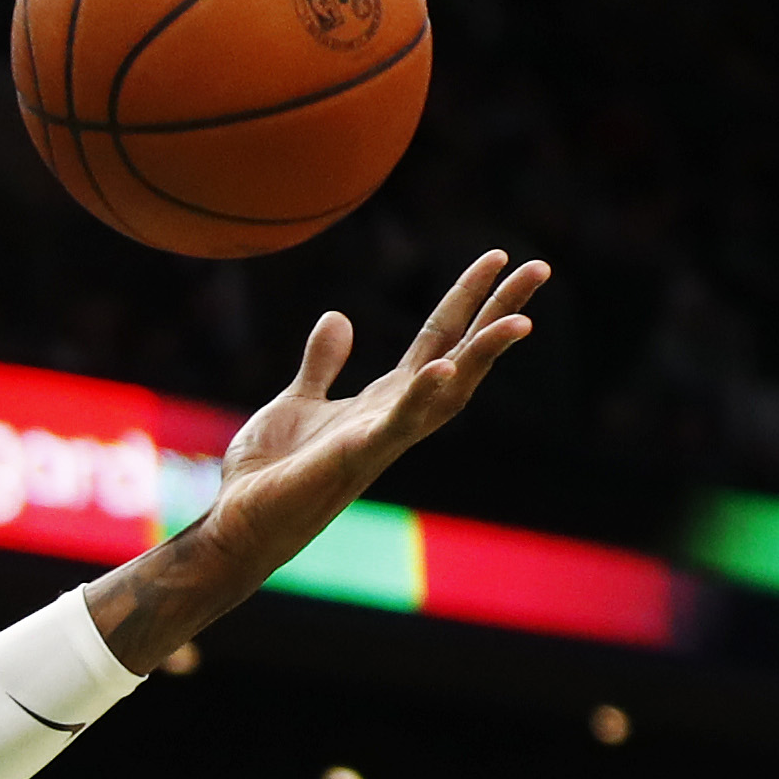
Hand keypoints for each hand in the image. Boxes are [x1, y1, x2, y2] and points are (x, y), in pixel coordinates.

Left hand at [89, 252, 548, 669]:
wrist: (239, 520)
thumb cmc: (269, 471)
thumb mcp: (297, 401)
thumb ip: (323, 363)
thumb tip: (338, 315)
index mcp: (385, 399)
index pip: (440, 339)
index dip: (468, 299)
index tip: (498, 258)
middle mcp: (395, 416)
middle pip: (461, 356)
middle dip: (499, 315)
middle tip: (539, 268)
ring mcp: (380, 438)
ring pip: (447, 393)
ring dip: (482, 359)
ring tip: (519, 322)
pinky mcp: (354, 457)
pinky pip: (396, 425)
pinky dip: (419, 397)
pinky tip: (442, 367)